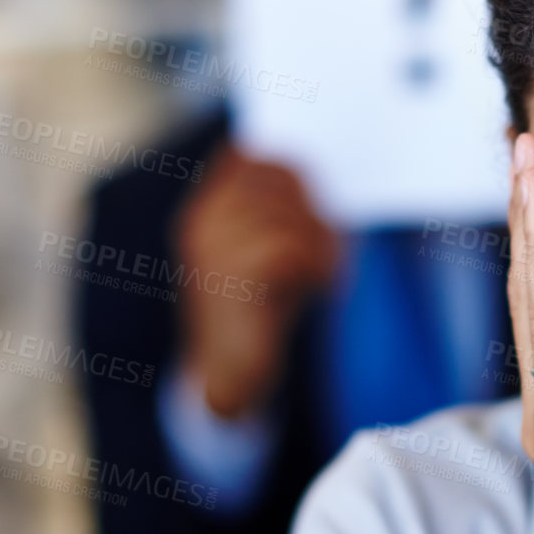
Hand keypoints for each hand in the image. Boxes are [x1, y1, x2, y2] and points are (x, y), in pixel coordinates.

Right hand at [175, 147, 337, 418]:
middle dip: (315, 212)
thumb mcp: (268, 249)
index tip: (315, 218)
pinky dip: (317, 266)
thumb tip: (308, 170)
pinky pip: (287, 248)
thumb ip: (278, 211)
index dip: (295, 179)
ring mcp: (210, 248)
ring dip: (322, 244)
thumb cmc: (259, 312)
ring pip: (285, 216)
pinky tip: (323, 287)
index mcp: (206, 208)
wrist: (231, 376)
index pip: (253, 158)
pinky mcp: (228, 277)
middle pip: (276, 179)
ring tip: (328, 273)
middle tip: (331, 252)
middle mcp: (201, 221)